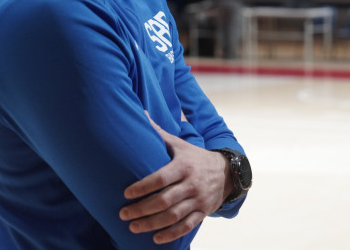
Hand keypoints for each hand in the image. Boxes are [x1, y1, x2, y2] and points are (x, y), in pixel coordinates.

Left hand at [119, 116, 230, 243]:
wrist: (227, 172)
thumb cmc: (195, 157)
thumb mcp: (180, 144)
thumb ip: (159, 133)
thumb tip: (141, 113)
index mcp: (183, 166)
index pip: (161, 178)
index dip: (143, 186)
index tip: (125, 194)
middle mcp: (191, 183)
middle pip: (165, 200)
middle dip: (142, 209)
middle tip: (123, 214)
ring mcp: (198, 200)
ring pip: (174, 216)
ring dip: (152, 224)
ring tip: (133, 227)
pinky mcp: (203, 212)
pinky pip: (187, 227)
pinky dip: (171, 234)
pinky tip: (155, 239)